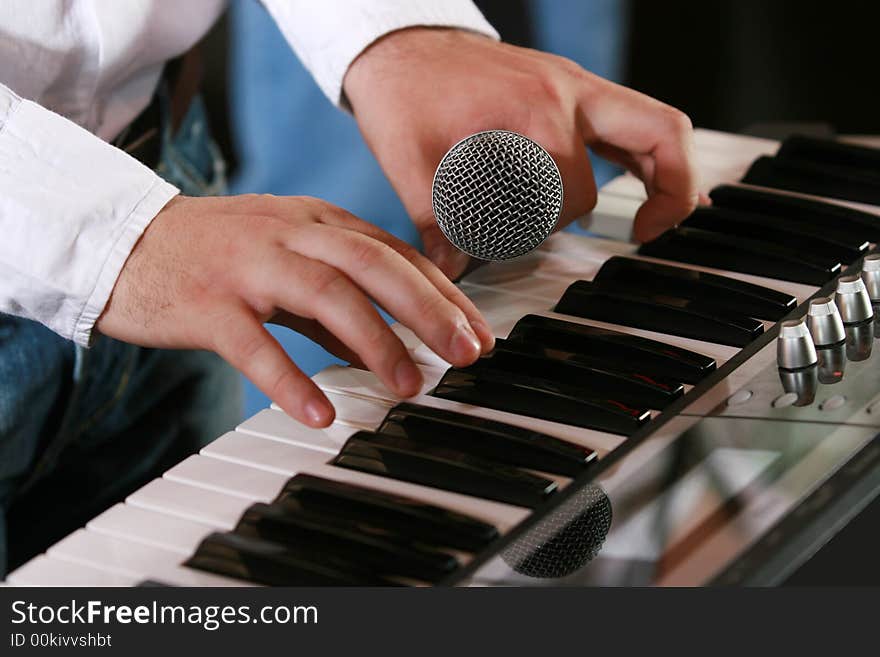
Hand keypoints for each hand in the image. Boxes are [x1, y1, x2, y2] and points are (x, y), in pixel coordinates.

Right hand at [96, 194, 493, 426]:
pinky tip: (321, 413)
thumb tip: (386, 340)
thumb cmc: (215, 255)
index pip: (393, 253)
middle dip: (428, 309)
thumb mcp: (284, 260)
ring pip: (325, 295)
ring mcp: (248, 266)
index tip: (477, 333)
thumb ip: (333, 298)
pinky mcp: (208, 304)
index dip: (441, 293)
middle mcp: (289, 235)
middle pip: (373, 265)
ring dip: (375, 341)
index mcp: (314, 222)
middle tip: (466, 354)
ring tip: (409, 385)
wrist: (123, 241)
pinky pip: (255, 345)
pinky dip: (291, 379)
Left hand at [344, 28, 700, 278]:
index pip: (572, 193)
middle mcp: (570, 90)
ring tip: (657, 222)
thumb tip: (451, 270)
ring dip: (665, 174)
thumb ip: (435, 221)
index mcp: (535, 108)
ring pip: (658, 127)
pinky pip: (635, 122)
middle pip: (649, 144)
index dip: (546, 229)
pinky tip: (653, 190)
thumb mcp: (408, 160)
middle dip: (646, 196)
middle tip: (629, 235)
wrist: (401, 45)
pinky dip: (651, 157)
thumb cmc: (405, 90)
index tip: (510, 244)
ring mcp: (577, 87)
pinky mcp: (572, 92)